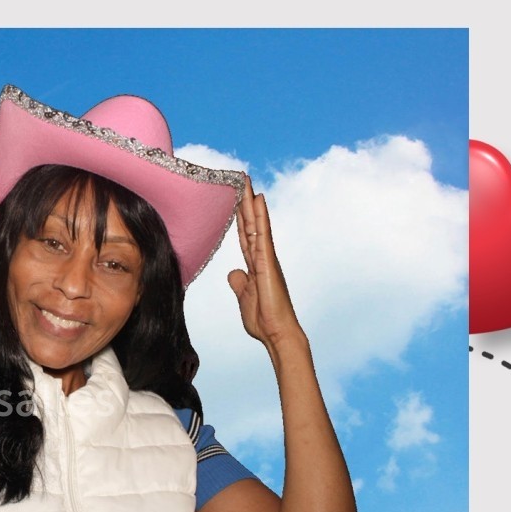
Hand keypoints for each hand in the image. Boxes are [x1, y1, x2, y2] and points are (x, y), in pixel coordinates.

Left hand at [227, 178, 303, 350]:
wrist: (276, 333)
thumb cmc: (263, 319)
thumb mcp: (244, 298)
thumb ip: (240, 283)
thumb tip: (234, 272)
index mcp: (254, 266)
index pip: (244, 236)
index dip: (239, 218)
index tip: (235, 199)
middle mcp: (261, 258)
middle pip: (251, 225)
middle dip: (245, 203)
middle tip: (240, 179)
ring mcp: (266, 258)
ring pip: (257, 224)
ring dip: (251, 202)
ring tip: (246, 181)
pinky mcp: (268, 262)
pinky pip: (263, 234)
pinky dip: (261, 216)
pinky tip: (258, 200)